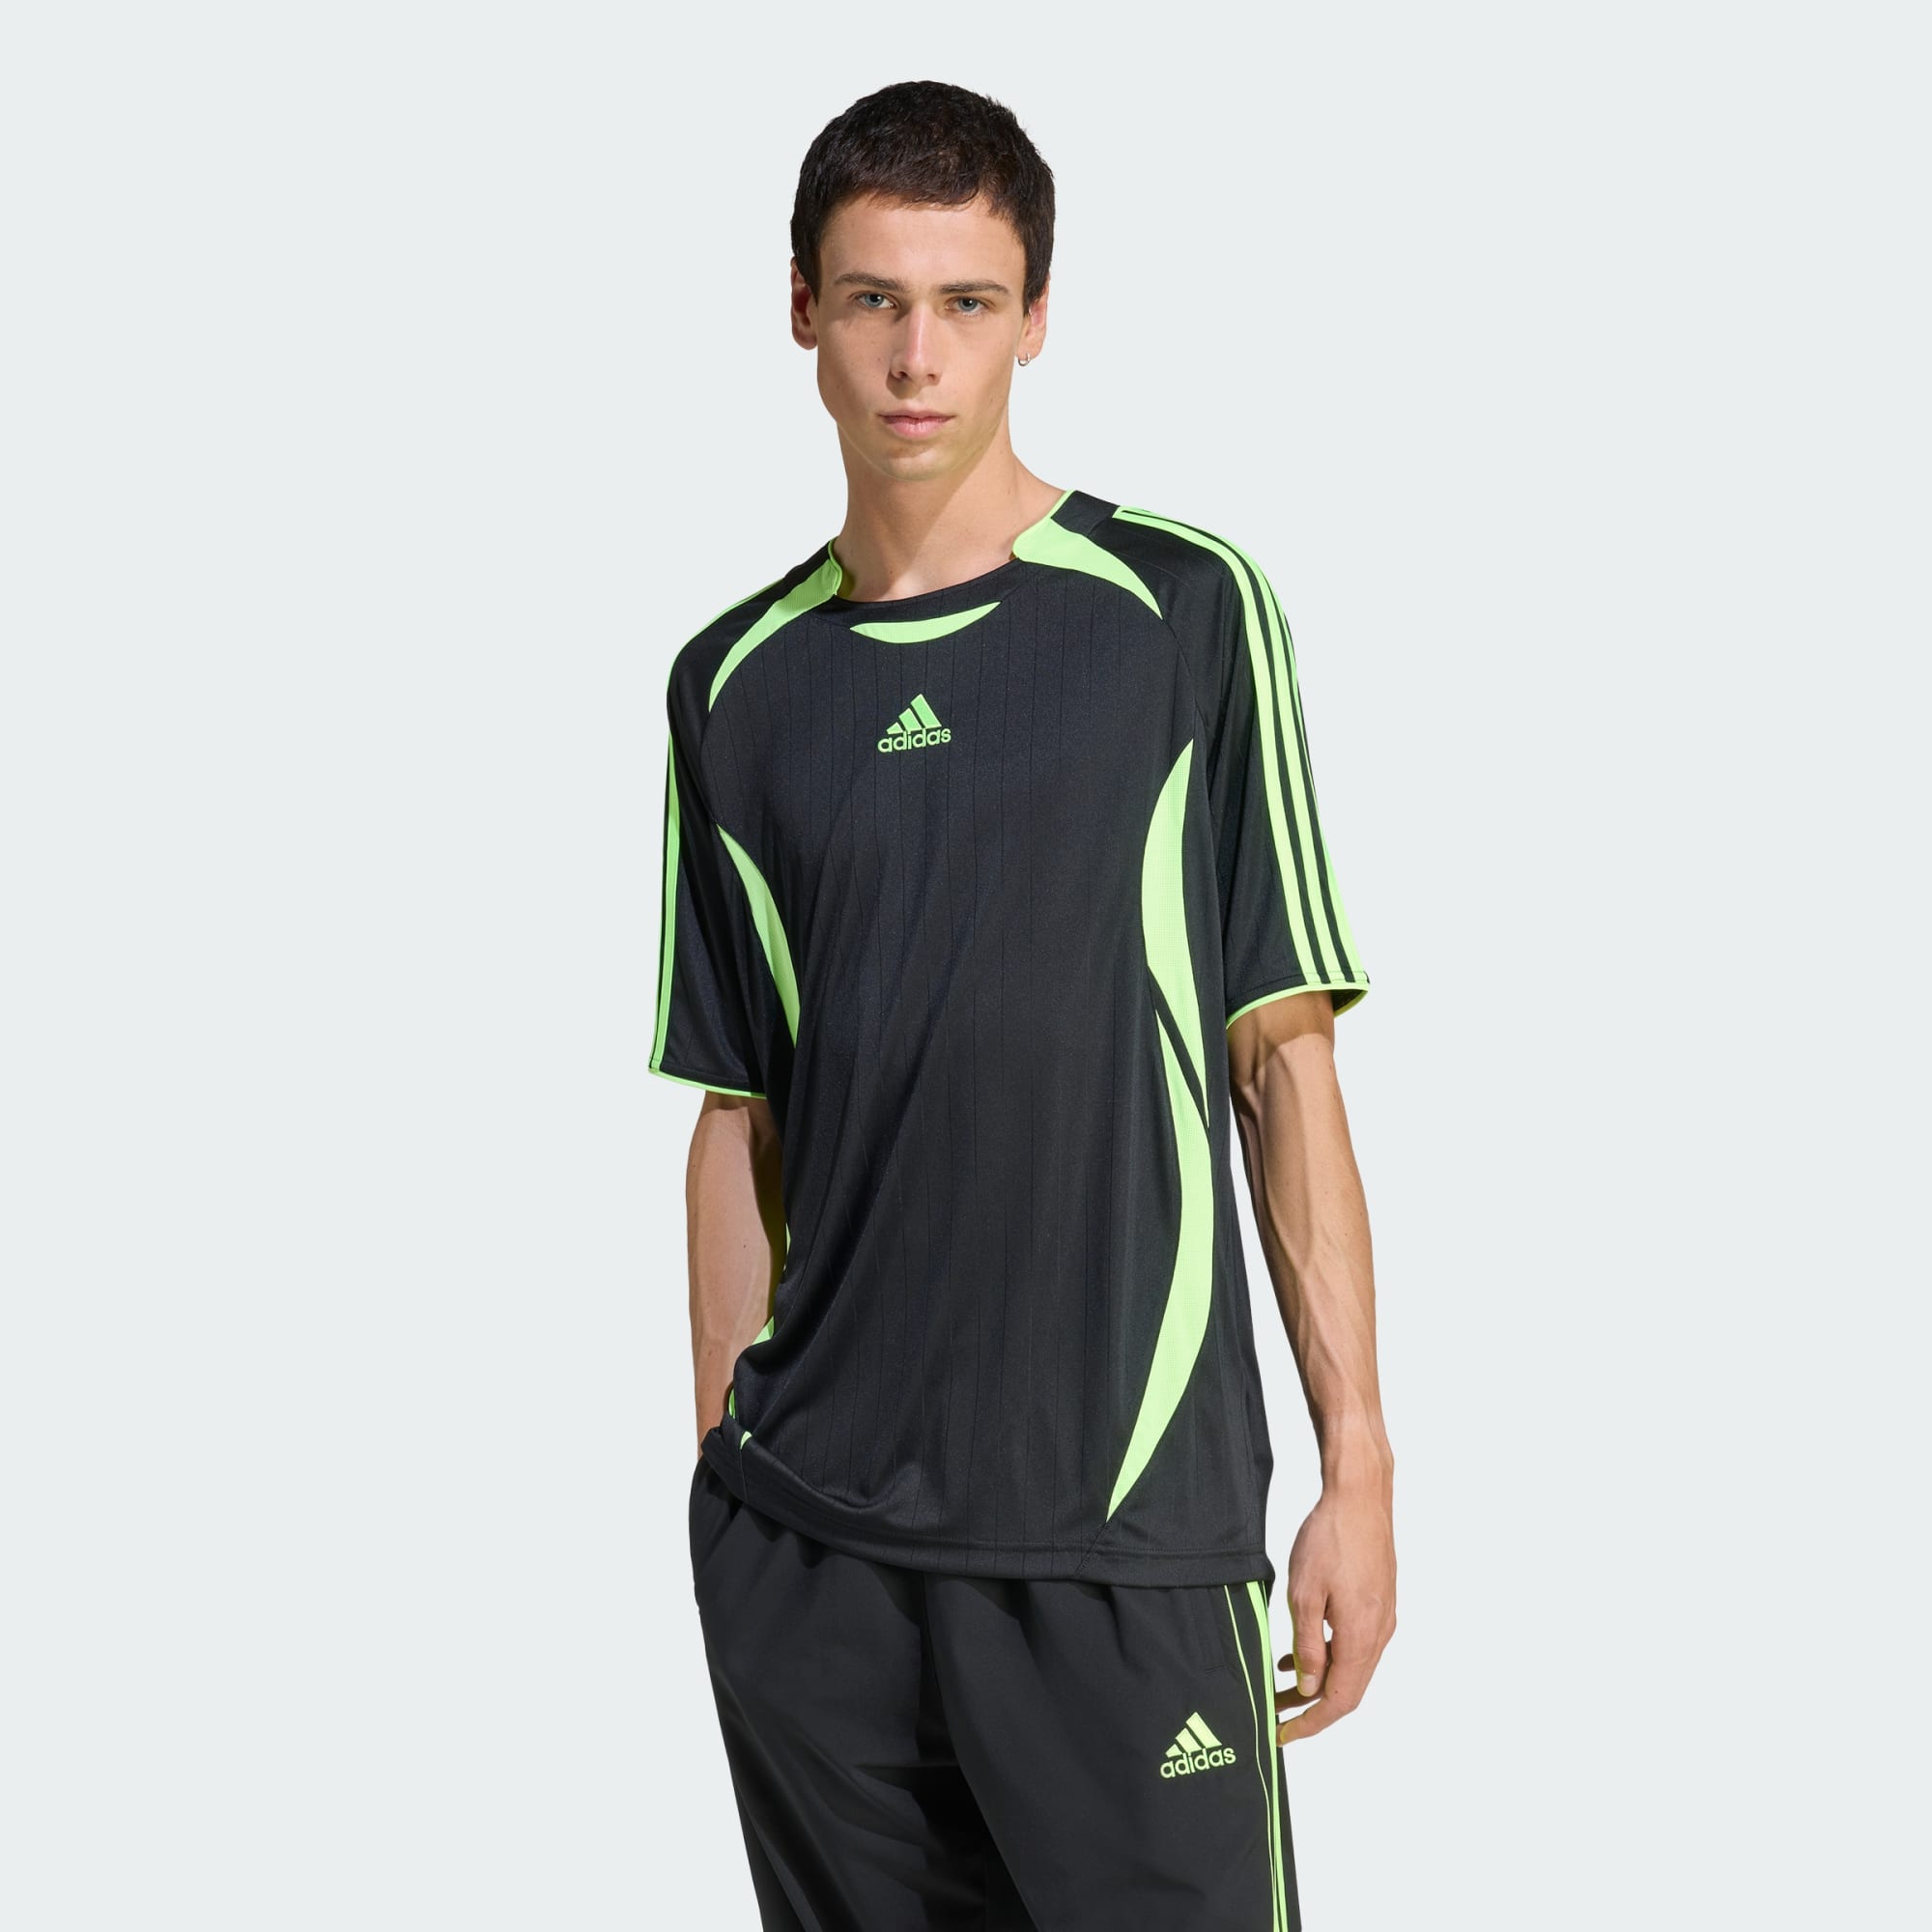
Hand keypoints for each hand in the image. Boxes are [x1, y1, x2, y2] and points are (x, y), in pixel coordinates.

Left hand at [1274, 1487, 1395, 1742]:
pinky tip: (1301, 1651)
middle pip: (1349, 1689)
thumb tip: (1310, 1688)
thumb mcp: (1305, 1594)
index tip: (1284, 1734)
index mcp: (1362, 1636)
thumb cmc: (1330, 1537)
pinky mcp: (1379, 1603)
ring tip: (1281, 1684)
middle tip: (1277, 1714)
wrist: (1359, 1496)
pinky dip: (1330, 1657)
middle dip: (1312, 1708)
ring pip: (1352, 1667)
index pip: (1340, 1700)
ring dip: (1320, 1682)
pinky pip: (1355, 1644)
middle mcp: (1379, 1633)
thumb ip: (1309, 1645)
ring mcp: (1383, 1618)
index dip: (1311, 1723)